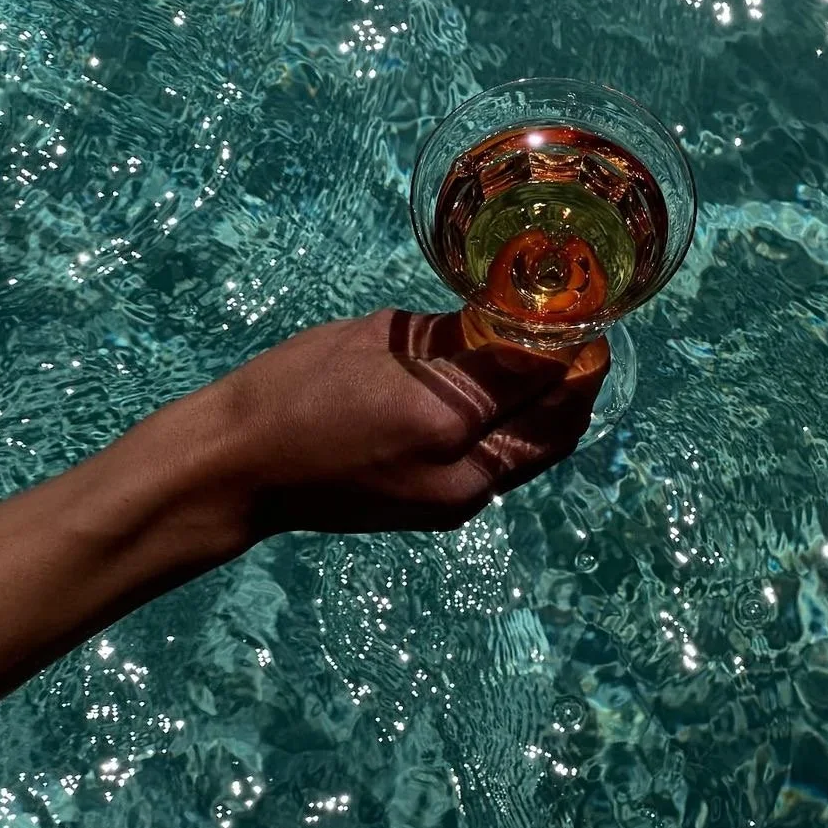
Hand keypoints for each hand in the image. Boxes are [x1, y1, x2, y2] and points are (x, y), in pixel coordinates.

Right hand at [205, 308, 608, 537]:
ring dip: (556, 412)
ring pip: (534, 454)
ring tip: (560, 365)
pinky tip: (514, 399)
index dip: (570, 342)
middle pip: (555, 428)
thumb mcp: (379, 341)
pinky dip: (522, 434)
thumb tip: (507, 322)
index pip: (539, 375)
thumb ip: (453, 337)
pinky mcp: (440, 514)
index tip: (586, 312)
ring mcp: (454, 503)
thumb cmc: (295, 391)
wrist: (239, 470)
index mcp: (447, 419)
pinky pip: (504, 469)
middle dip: (579, 384)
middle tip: (587, 342)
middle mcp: (463, 474)